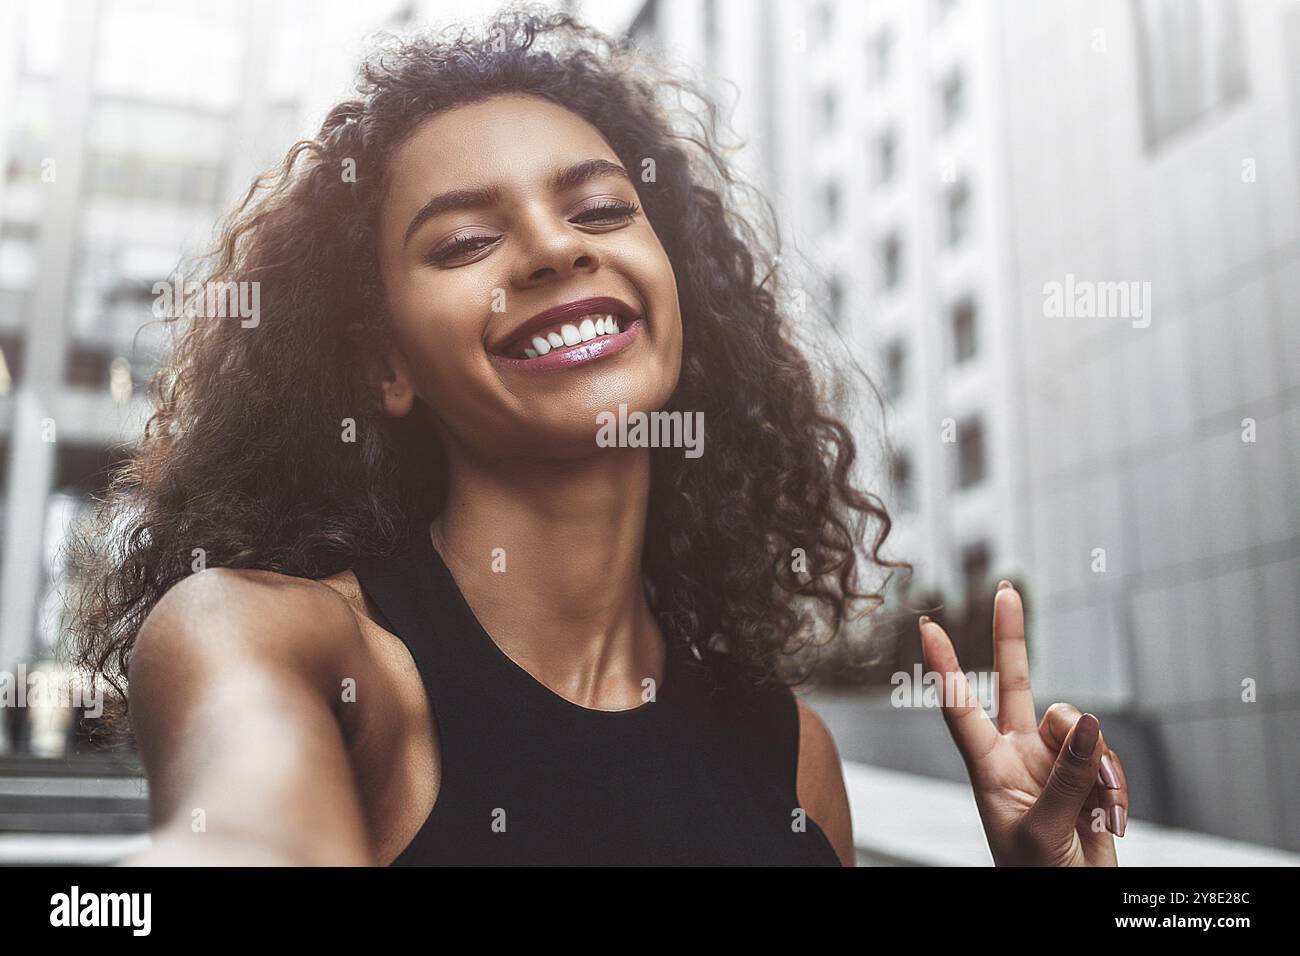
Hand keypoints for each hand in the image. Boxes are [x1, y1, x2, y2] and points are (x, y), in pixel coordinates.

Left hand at [918, 581, 1128, 865]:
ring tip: (1096, 810)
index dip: (946, 667)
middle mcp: (1017, 755)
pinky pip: (1107, 755)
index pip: (960, 708)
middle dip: (1012, 637)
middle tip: (1005, 589)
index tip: (927, 626)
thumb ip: (1065, 777)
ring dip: (1095, 764)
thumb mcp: (1042, 830)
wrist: (1077, 902)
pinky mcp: (1089, 775)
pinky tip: (1109, 817)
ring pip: (1078, 726)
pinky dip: (1114, 783)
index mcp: (988, 768)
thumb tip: (1087, 722)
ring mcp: (1054, 762)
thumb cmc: (1038, 877)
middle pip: (1015, 683)